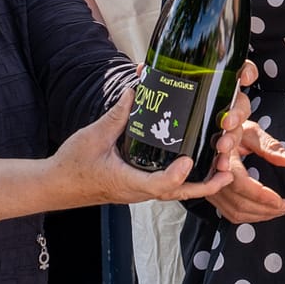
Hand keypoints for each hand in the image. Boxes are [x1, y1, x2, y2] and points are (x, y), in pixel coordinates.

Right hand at [49, 95, 238, 206]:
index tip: (187, 160)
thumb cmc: (72, 164)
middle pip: (177, 193)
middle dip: (205, 185)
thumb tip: (135, 89)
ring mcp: (138, 191)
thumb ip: (116, 115)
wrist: (56, 185)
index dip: (176, 175)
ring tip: (223, 169)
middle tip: (228, 172)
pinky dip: (185, 180)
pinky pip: (166, 187)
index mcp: (126, 181)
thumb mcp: (93, 136)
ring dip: (200, 183)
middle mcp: (137, 191)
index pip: (158, 185)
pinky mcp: (138, 186)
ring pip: (175, 193)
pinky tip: (197, 166)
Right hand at [204, 114, 284, 222]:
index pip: (241, 184)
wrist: (217, 134)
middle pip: (239, 203)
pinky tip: (265, 212)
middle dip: (267, 209)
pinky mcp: (213, 195)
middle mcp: (214, 176)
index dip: (262, 196)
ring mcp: (211, 188)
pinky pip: (230, 213)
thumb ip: (271, 147)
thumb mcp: (253, 132)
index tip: (281, 201)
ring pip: (235, 212)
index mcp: (224, 158)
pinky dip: (250, 217)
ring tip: (280, 210)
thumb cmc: (235, 130)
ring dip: (261, 216)